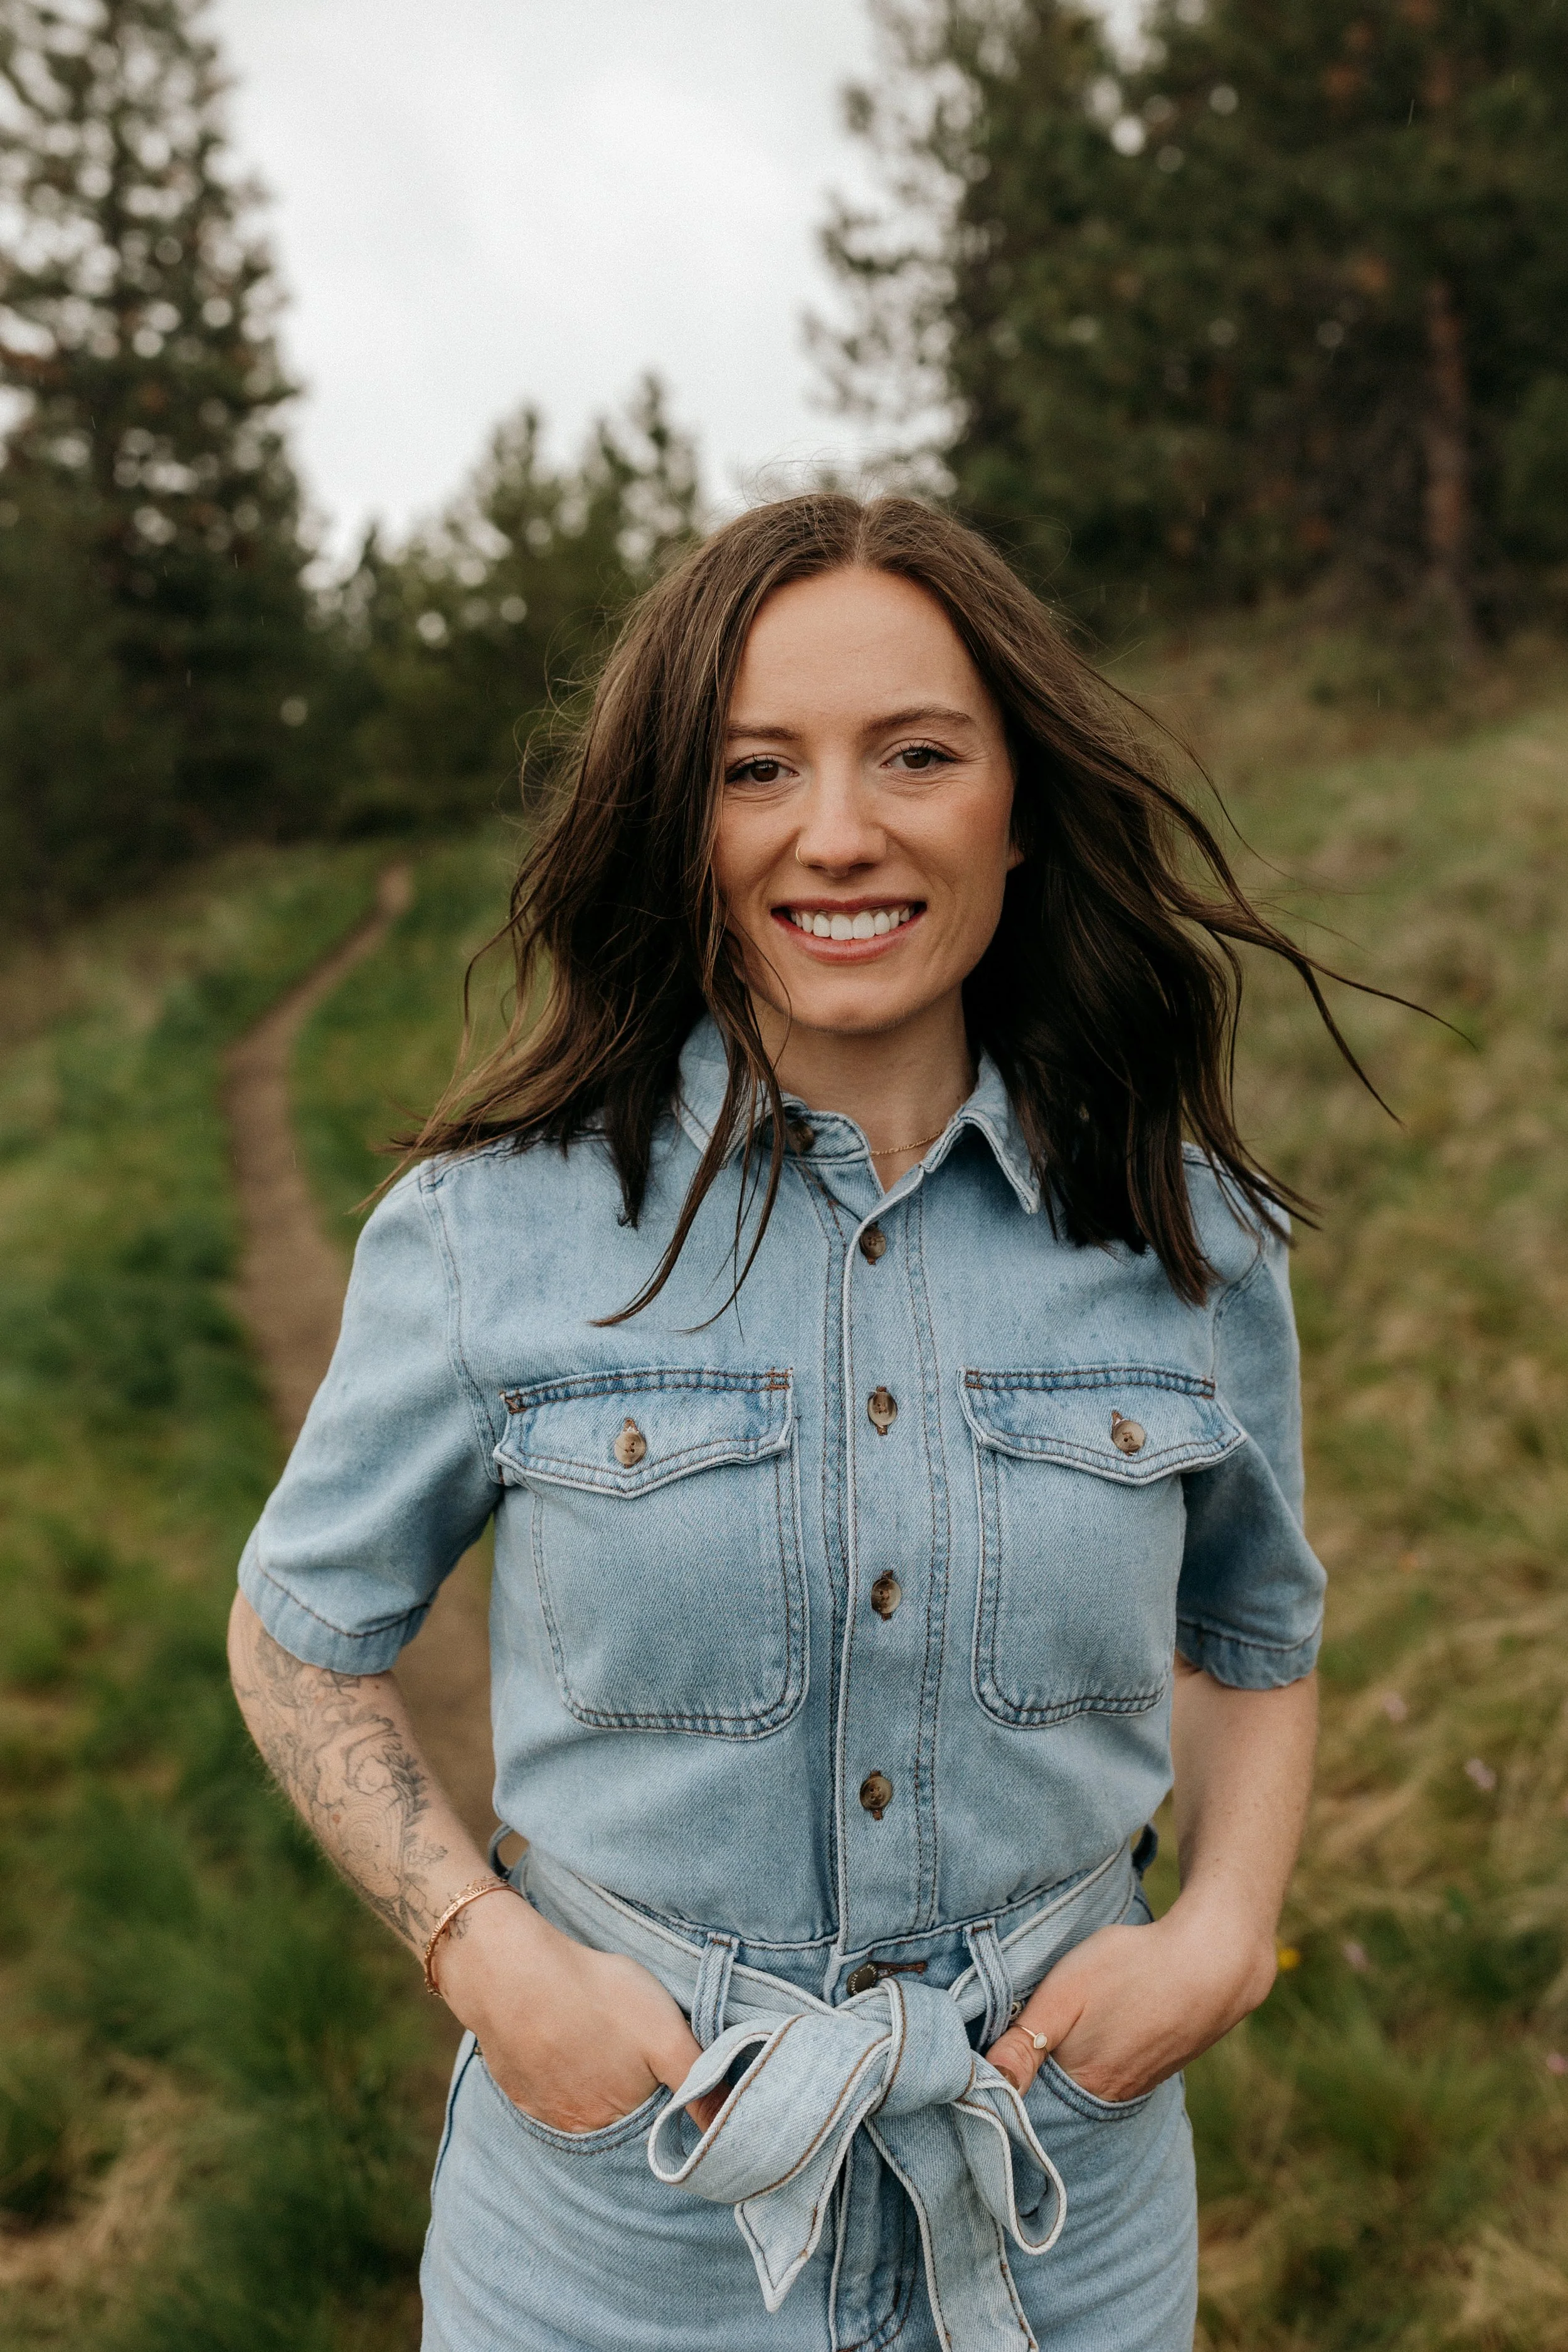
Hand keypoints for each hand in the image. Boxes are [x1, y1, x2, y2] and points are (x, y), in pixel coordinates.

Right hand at [434, 1891, 715, 2133]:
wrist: (514, 1975)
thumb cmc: (597, 1998)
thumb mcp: (665, 2035)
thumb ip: (698, 2083)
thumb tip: (725, 2128)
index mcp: (618, 2121)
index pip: (651, 2117)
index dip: (660, 2089)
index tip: (655, 2061)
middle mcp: (577, 2128)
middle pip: (615, 2110)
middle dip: (625, 2084)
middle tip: (623, 2039)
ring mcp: (540, 2108)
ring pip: (577, 2096)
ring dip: (588, 2074)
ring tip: (592, 2031)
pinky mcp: (514, 2083)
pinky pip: (542, 2082)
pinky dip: (554, 2064)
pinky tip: (558, 2033)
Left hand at [986, 1898, 1276, 2105]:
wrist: (1215, 1961)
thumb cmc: (1133, 1969)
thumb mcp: (1065, 1993)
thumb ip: (1024, 2041)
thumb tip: (984, 2084)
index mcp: (1084, 2086)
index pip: (1031, 2107)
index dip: (1007, 2091)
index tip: (986, 2075)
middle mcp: (1112, 2097)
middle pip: (1058, 2099)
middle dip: (1035, 2082)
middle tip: (1014, 2052)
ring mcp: (1140, 2081)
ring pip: (1088, 2084)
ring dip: (1068, 2068)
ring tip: (1055, 2041)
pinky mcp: (1159, 2062)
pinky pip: (1117, 2069)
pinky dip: (1100, 2056)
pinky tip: (1099, 2032)